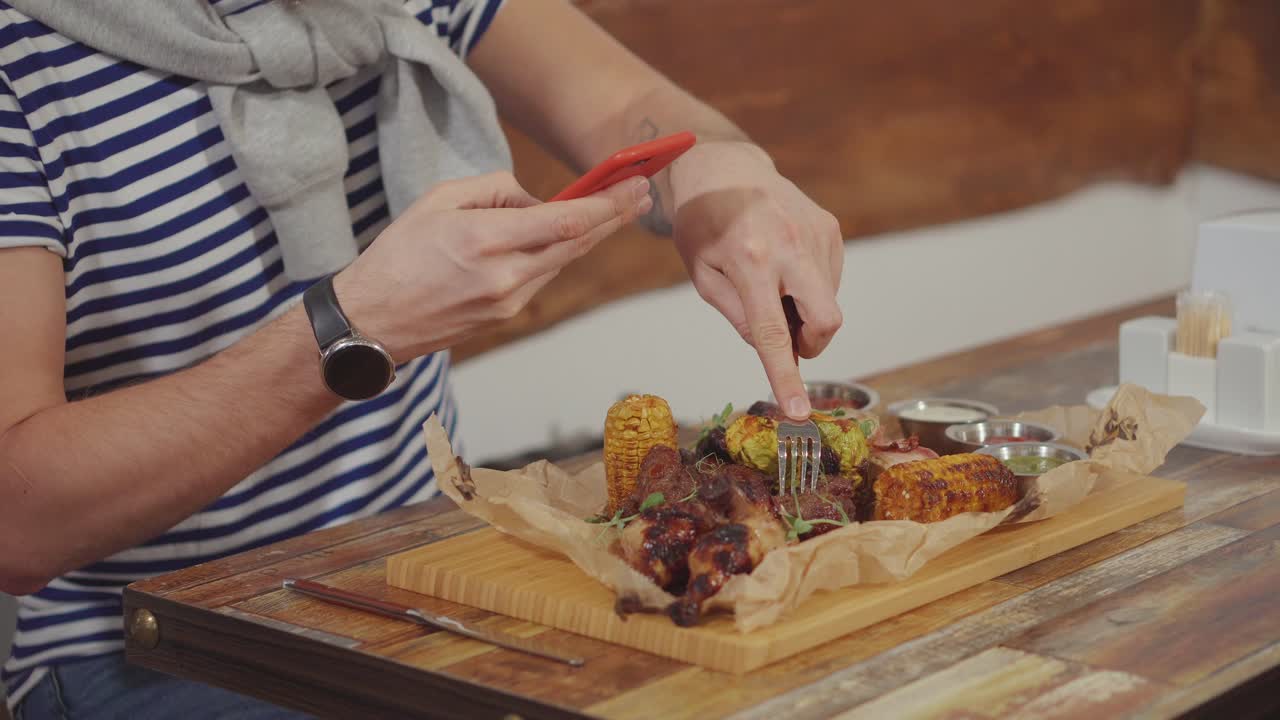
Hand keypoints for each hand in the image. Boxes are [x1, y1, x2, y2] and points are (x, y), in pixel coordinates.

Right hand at [334, 171, 651, 360]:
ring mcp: (508, 302)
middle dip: (614, 217)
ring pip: (560, 261)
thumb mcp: (438, 200)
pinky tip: (556, 236)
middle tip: (642, 192)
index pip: (565, 222)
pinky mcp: (506, 316)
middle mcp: (505, 277)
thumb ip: (494, 191)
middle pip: (577, 245)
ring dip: (585, 234)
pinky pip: (540, 276)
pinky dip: (553, 253)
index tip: (634, 185)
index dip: (606, 205)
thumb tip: (535, 200)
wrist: (372, 321)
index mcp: (484, 241)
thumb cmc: (397, 255)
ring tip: (607, 207)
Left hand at [668, 141, 843, 419]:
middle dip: (811, 342)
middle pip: (826, 320)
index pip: (773, 332)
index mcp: (750, 260)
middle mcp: (791, 245)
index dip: (786, 376)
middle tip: (784, 335)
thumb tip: (774, 347)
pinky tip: (783, 265)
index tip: (798, 411)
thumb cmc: (702, 224)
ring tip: (770, 282)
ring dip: (804, 310)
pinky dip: (809, 288)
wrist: (723, 166)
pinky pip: (830, 279)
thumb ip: (738, 316)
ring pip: (828, 302)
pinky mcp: (830, 227)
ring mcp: (817, 233)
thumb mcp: (702, 275)